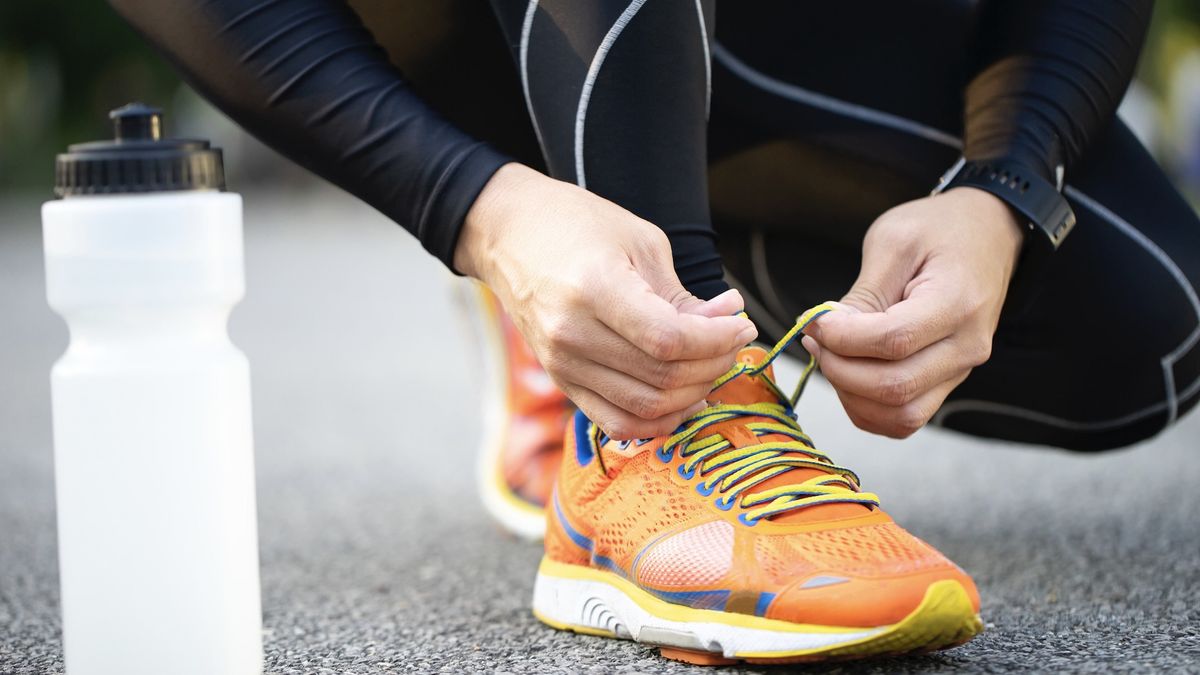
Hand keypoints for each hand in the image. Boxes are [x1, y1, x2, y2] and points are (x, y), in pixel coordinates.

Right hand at [456, 163, 756, 438]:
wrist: (508, 236)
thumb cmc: (576, 225)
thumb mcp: (640, 242)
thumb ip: (682, 295)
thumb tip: (727, 323)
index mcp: (594, 288)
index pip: (670, 339)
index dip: (718, 340)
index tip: (742, 325)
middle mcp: (572, 334)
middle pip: (663, 378)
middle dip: (714, 364)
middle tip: (732, 340)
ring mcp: (562, 365)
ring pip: (646, 408)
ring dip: (693, 393)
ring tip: (711, 363)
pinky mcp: (562, 382)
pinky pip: (617, 422)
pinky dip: (657, 420)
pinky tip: (682, 398)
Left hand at [801, 187, 1022, 437]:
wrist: (987, 234)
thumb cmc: (938, 230)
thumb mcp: (894, 241)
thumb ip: (863, 294)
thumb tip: (827, 333)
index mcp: (957, 303)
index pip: (893, 342)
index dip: (843, 338)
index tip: (815, 321)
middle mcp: (967, 347)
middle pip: (894, 388)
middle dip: (839, 369)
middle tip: (816, 338)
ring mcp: (960, 371)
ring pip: (899, 415)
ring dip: (850, 394)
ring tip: (830, 355)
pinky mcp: (946, 383)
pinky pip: (903, 419)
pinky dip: (866, 408)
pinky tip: (848, 374)